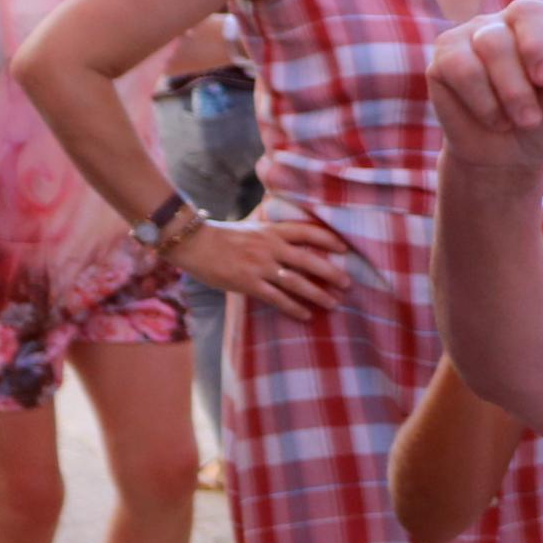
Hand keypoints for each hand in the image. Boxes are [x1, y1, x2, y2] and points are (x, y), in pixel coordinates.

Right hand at [181, 213, 352, 322]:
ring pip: (296, 282)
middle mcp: (269, 247)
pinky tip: (306, 315)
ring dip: (317, 294)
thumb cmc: (222, 236)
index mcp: (271, 231)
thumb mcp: (251, 226)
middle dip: (331, 272)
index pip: (306, 231)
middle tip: (348, 283)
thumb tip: (291, 237)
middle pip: (309, 260)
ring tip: (333, 303)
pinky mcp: (248, 283)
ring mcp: (260, 266)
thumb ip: (272, 233)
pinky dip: (294, 307)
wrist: (194, 243)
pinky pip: (277, 298)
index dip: (327, 239)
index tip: (344, 248)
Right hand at [429, 0, 542, 171]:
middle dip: (539, 48)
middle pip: (526, 11)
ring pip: (493, 41)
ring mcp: (476, 33)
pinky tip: (497, 120)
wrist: (503, 157)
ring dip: (514, 88)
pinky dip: (485, 100)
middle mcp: (513, 21)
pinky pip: (462, 66)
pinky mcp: (445, 54)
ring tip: (526, 119)